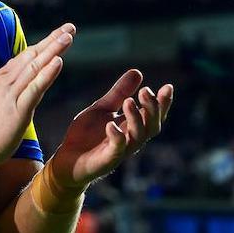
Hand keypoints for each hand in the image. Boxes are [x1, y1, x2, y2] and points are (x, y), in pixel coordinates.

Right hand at [0, 23, 75, 165]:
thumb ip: (7, 88)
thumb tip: (19, 80)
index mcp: (2, 79)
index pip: (26, 56)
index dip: (43, 44)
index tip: (58, 34)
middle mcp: (7, 81)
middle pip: (33, 56)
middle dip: (52, 41)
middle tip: (69, 27)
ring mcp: (12, 93)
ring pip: (36, 66)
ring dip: (53, 50)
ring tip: (67, 37)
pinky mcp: (19, 109)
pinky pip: (35, 88)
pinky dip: (47, 73)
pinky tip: (58, 61)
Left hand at [50, 69, 172, 189]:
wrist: (66, 161)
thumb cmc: (87, 136)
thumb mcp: (103, 108)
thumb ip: (119, 92)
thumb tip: (138, 71)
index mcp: (131, 127)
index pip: (153, 115)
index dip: (163, 103)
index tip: (168, 87)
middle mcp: (130, 140)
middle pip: (151, 127)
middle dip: (152, 110)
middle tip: (146, 92)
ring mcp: (120, 151)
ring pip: (137, 137)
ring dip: (136, 119)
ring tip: (129, 102)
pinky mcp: (105, 161)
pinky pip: (116, 150)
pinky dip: (116, 137)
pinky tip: (111, 125)